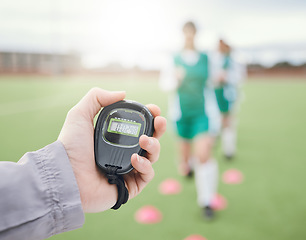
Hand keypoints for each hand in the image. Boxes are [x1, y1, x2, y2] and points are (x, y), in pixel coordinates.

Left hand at [58, 88, 166, 212]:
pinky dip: (145, 165)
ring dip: (154, 146)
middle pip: (151, 140)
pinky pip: (147, 175)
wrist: (66, 175)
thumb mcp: (80, 115)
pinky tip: (135, 159)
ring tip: (145, 140)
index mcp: (115, 137)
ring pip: (152, 156)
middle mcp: (124, 152)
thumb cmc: (70, 147)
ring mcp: (128, 169)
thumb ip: (97, 98)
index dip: (149, 117)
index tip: (154, 110)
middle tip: (160, 122)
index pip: (138, 126)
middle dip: (159, 129)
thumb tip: (123, 93)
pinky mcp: (129, 186)